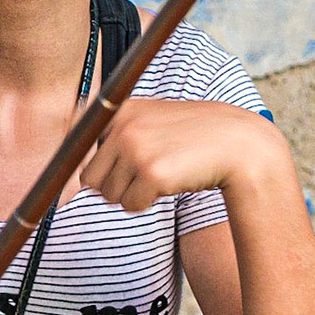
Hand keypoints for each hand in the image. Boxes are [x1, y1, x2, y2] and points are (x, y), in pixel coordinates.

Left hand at [79, 99, 289, 213]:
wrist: (238, 145)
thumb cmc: (194, 137)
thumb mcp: (153, 120)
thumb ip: (119, 134)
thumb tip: (80, 174)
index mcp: (121, 108)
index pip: (76, 138)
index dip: (81, 160)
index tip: (89, 169)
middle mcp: (124, 126)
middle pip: (89, 176)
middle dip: (112, 184)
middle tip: (141, 177)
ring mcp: (137, 150)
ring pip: (109, 195)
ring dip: (131, 194)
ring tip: (160, 175)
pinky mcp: (152, 174)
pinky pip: (131, 205)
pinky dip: (146, 203)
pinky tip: (169, 184)